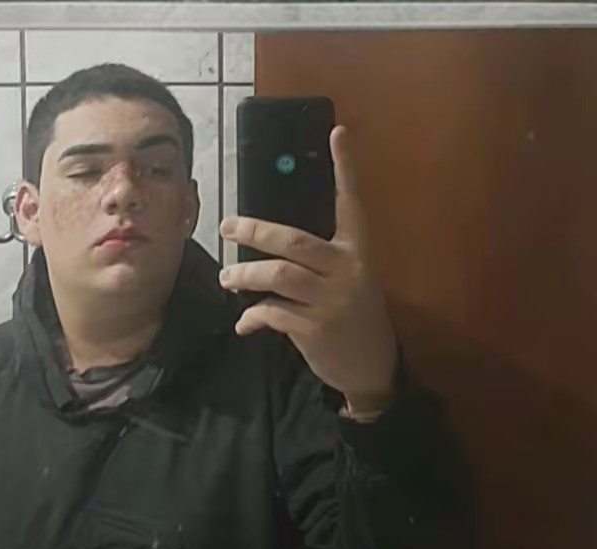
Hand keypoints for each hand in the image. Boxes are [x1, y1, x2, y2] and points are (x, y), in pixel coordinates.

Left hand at [219, 126, 397, 414]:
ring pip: (278, 276)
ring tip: (228, 279)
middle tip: (227, 226)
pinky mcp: (315, 329)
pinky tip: (245, 323)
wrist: (372, 366)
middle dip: (255, 231)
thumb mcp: (348, 282)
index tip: (337, 131)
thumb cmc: (355, 317)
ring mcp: (332, 301)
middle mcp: (347, 271)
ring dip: (245, 276)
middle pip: (294, 242)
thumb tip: (269, 248)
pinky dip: (252, 317)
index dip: (345, 169)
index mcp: (357, 253)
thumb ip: (318, 263)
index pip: (351, 203)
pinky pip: (273, 314)